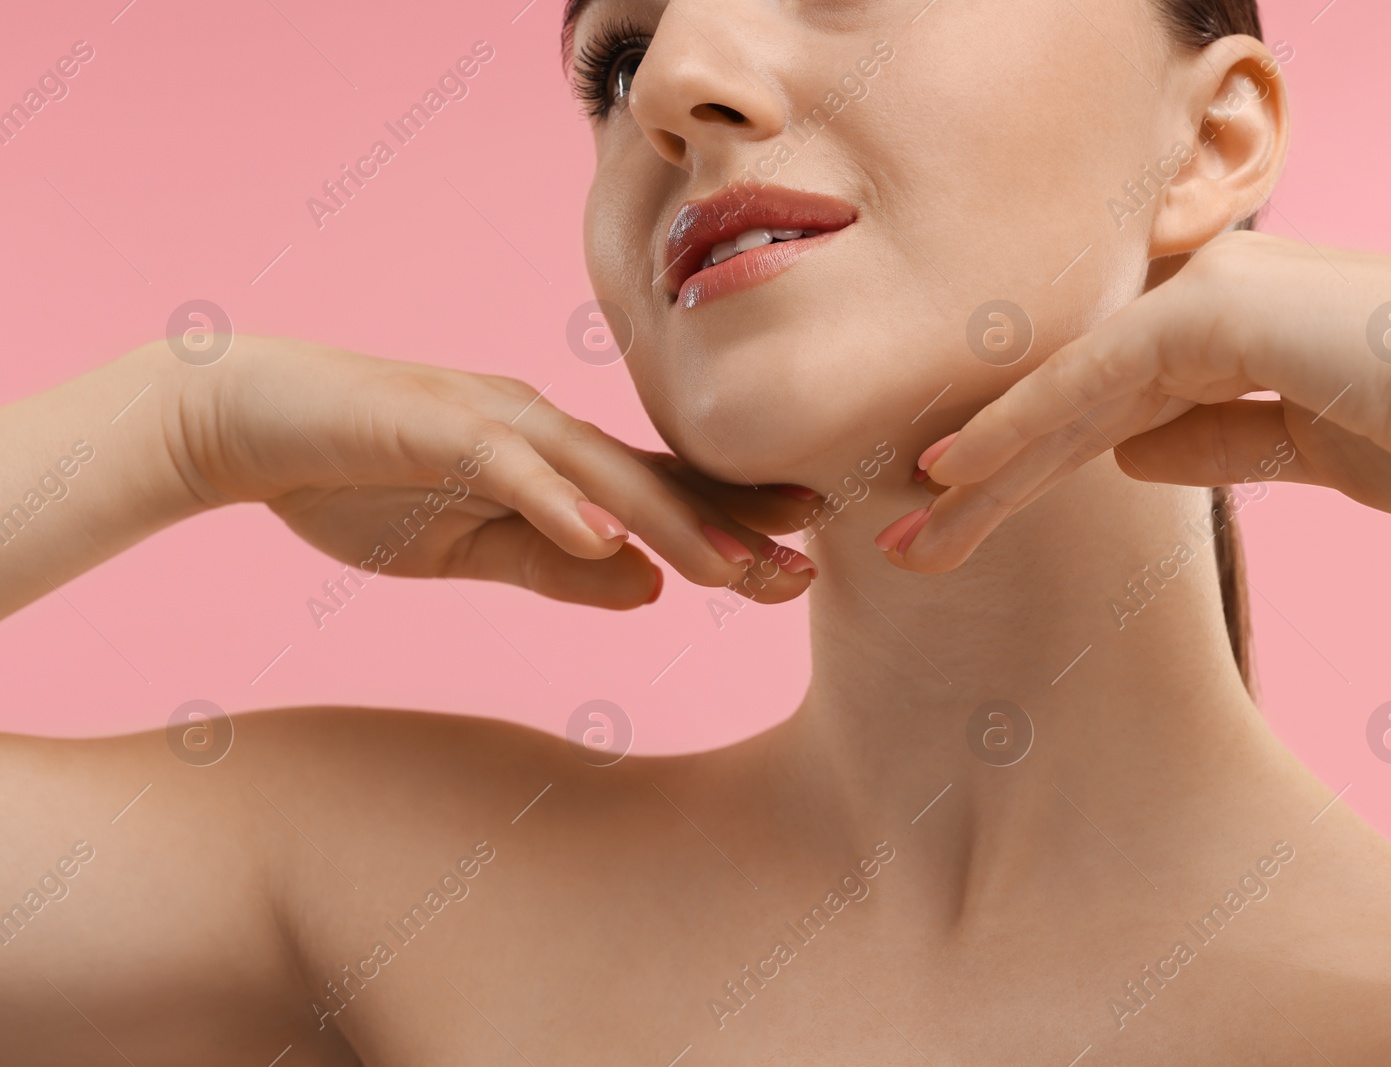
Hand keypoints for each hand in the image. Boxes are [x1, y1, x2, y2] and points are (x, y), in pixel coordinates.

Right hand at [155, 336, 819, 607]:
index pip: (661, 497)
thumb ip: (557, 566)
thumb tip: (652, 588)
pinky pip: (506, 465)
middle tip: (808, 571)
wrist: (253, 423)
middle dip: (733, 525)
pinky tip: (605, 539)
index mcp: (556, 462)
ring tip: (736, 567)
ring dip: (669, 517)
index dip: (733, 528)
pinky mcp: (434, 423)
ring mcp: (492, 419)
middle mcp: (541, 429)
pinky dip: (555, 501)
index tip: (803, 567)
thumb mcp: (471, 549)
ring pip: (599, 469)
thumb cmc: (363, 479)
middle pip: (653, 479)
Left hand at [882, 229, 1390, 572]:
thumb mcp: (1307, 448)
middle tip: (914, 543)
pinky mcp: (1212, 311)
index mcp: (1231, 328)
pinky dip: (1019, 428)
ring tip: (910, 538)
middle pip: (1067, 401)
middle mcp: (1204, 301)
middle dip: (988, 479)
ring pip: (1063, 394)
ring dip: (983, 471)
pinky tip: (956, 472)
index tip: (969, 519)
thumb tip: (1126, 452)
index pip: (1104, 404)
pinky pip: (1090, 382)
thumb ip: (1216, 439)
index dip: (1033, 463)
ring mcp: (1204, 297)